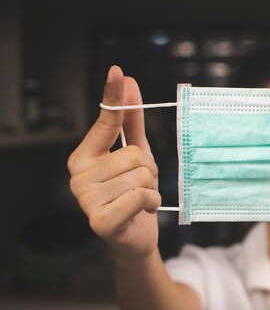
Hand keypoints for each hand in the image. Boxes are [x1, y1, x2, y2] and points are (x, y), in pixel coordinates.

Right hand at [68, 66, 160, 261]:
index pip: (104, 122)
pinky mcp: (100, 221)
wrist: (137, 238)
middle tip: (142, 185)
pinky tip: (141, 211)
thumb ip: (131, 122)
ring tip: (141, 199)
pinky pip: (141, 196)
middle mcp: (78, 176)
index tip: (118, 71)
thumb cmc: (135, 193)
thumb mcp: (138, 155)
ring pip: (141, 175)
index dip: (114, 97)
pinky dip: (151, 202)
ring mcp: (86, 200)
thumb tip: (128, 82)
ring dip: (151, 188)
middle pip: (135, 155)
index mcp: (84, 157)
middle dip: (149, 171)